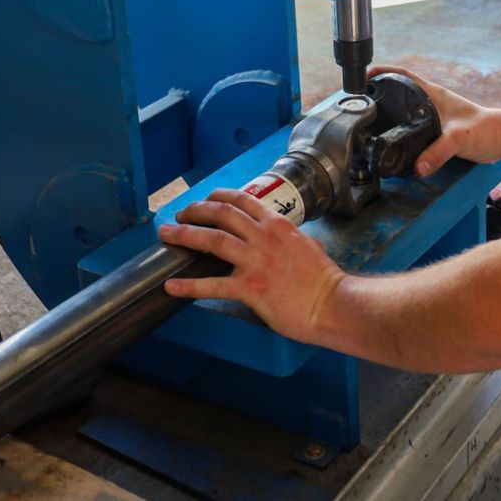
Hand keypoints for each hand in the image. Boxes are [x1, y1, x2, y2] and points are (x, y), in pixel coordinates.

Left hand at [159, 188, 343, 343]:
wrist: (332, 303)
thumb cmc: (323, 279)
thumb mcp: (307, 245)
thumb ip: (287, 237)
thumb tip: (279, 234)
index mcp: (279, 225)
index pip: (243, 200)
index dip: (219, 197)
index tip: (205, 199)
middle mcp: (265, 237)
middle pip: (222, 214)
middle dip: (196, 211)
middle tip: (180, 215)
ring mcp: (256, 261)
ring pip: (213, 240)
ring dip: (185, 235)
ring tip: (167, 235)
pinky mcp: (251, 288)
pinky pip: (213, 285)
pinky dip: (189, 286)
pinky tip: (172, 287)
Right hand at [369, 65, 500, 174]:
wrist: (500, 139)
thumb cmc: (484, 130)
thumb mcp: (459, 138)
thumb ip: (439, 151)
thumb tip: (418, 166)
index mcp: (432, 94)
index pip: (402, 75)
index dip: (382, 73)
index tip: (363, 78)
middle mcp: (429, 101)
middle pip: (397, 90)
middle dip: (376, 93)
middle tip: (358, 102)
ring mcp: (431, 114)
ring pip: (402, 108)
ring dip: (386, 111)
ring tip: (367, 121)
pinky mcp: (434, 128)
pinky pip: (410, 124)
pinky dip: (397, 128)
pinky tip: (389, 139)